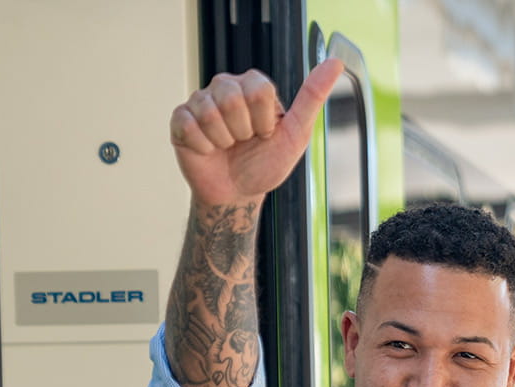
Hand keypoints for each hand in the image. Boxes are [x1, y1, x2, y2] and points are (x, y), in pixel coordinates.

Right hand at [168, 59, 345, 205]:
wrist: (237, 194)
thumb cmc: (266, 164)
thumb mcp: (296, 135)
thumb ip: (312, 98)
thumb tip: (335, 63)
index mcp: (253, 85)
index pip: (259, 89)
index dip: (263, 121)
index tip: (265, 134)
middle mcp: (226, 87)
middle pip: (231, 98)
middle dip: (242, 131)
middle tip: (244, 142)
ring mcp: (200, 102)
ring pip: (208, 113)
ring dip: (222, 141)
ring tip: (227, 147)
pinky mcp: (180, 120)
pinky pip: (189, 126)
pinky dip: (203, 147)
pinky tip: (208, 150)